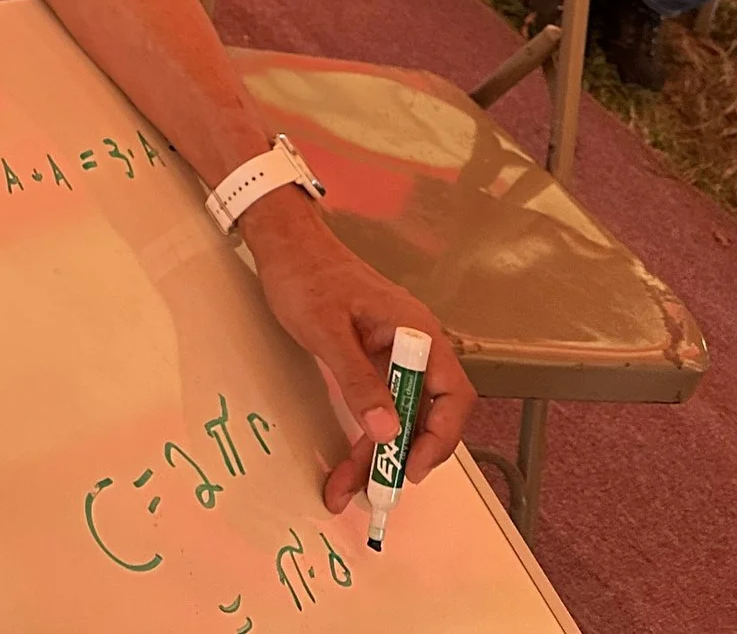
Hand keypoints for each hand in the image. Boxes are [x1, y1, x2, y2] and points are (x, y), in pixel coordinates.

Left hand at [238, 197, 474, 513]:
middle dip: (401, 457)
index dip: (441, 436)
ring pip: (398, 416)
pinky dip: (364, 435)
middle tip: (376, 493)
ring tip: (347, 490)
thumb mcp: (328, 331)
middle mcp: (414, 347)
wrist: (283, 243)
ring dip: (377, 454)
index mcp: (418, 333)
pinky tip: (346, 464)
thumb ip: (359, 381)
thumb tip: (389, 432)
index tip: (413, 468)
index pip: (453, 394)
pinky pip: (377, 406)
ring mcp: (392, 355)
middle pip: (425, 413)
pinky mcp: (370, 361)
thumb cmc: (307, 277)